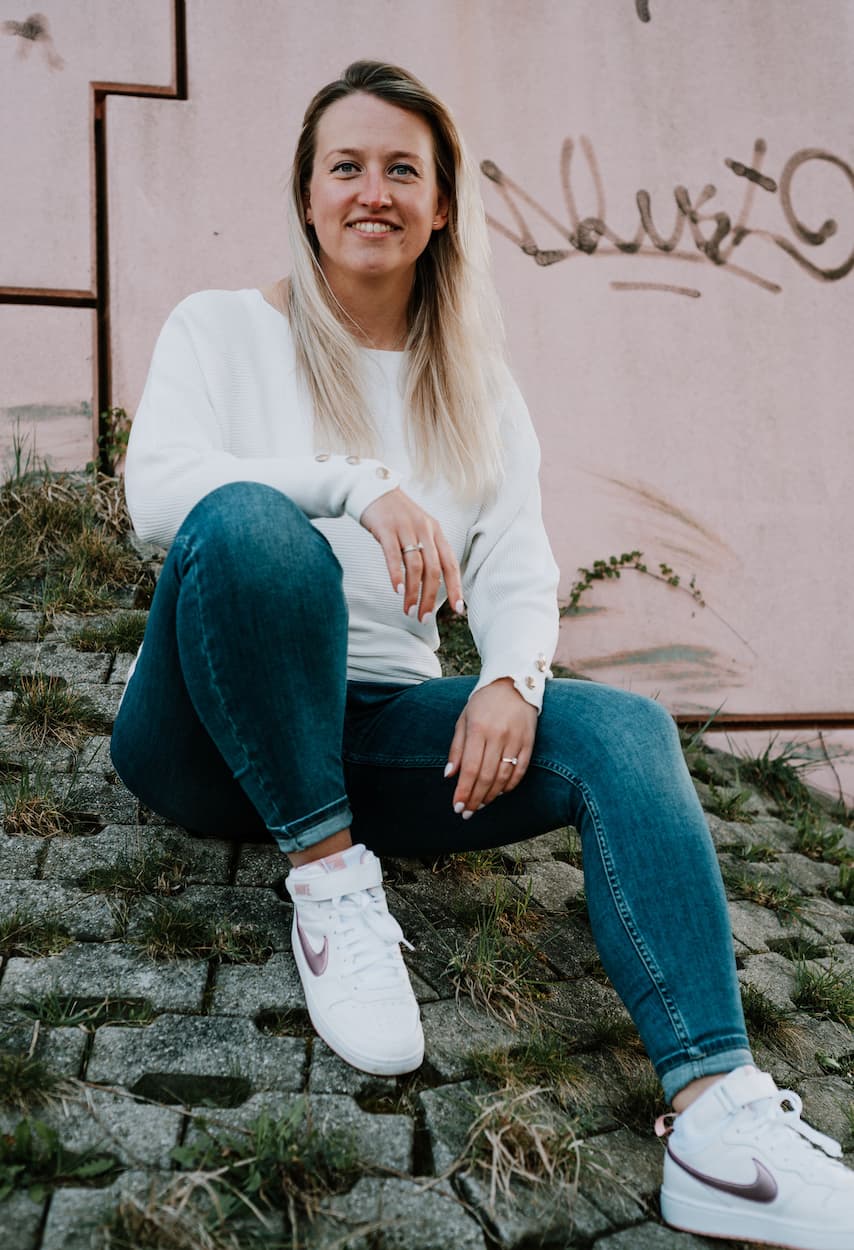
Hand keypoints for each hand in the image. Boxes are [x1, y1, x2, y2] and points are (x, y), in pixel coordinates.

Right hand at [360, 488, 463, 621]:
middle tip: (423, 618)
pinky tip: (398, 591)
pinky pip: (394, 556)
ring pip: (415, 566)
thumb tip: (431, 584)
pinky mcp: (386, 528)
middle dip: (430, 598)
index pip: (450, 564)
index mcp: (436, 532)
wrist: (372, 488)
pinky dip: (397, 575)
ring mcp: (406, 529)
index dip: (455, 587)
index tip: (458, 609)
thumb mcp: (418, 529)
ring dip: (413, 592)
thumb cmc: (395, 515)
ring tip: (408, 610)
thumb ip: (426, 551)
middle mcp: (425, 530)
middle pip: (433, 570)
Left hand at [445, 678, 536, 815]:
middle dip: (475, 798)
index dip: (464, 791)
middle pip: (486, 776)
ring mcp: (516, 739)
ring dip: (491, 795)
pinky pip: (521, 770)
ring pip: (504, 777)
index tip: (457, 807)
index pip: (470, 768)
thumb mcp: (463, 720)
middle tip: (467, 813)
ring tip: (480, 805)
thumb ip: (456, 749)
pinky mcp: (530, 742)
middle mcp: (498, 735)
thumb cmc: (483, 703)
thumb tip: (449, 776)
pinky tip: (500, 793)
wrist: (514, 683)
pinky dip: (510, 785)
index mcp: (478, 729)